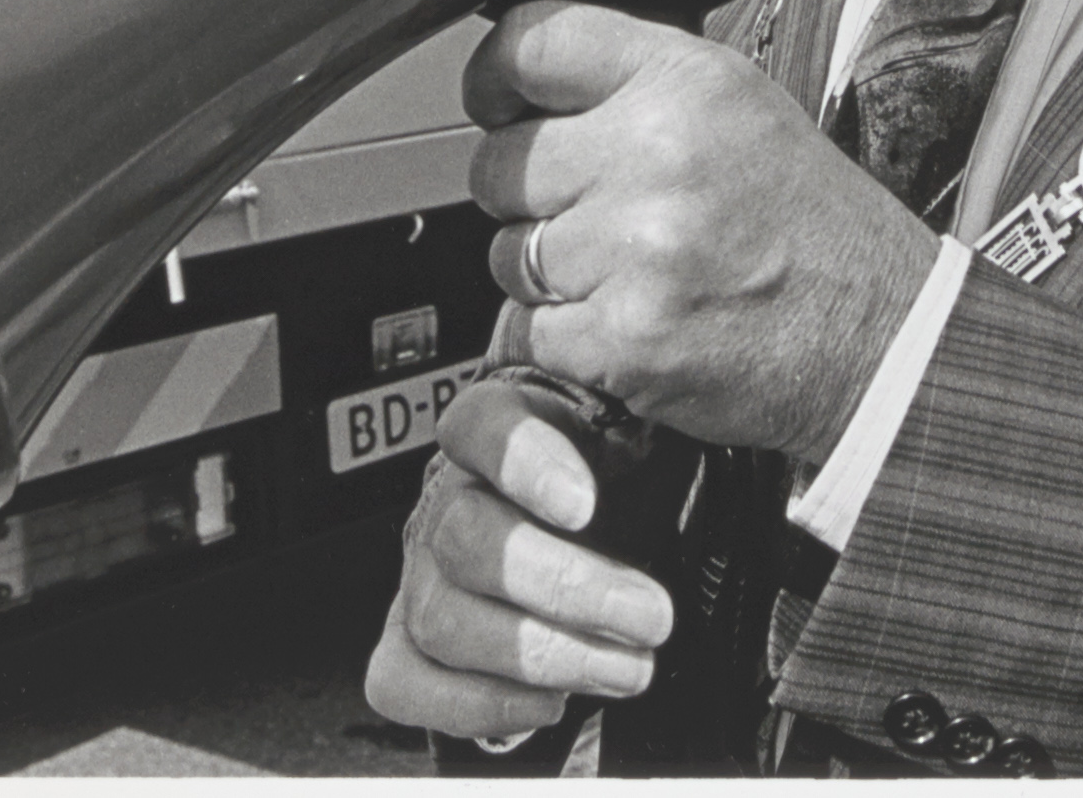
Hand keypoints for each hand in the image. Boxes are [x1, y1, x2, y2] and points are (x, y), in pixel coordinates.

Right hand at [363, 377, 674, 737]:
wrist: (595, 539)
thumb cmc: (623, 479)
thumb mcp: (646, 429)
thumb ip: (653, 398)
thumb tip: (680, 381)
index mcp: (500, 428)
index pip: (482, 425)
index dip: (526, 464)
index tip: (587, 505)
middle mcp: (448, 498)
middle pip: (468, 539)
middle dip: (568, 588)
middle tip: (654, 618)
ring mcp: (421, 575)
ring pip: (443, 618)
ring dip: (546, 655)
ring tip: (632, 668)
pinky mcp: (408, 644)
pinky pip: (402, 681)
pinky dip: (475, 703)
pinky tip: (552, 702)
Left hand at [466, 0, 939, 464]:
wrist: (885, 338)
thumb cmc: (815, 229)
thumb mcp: (744, 108)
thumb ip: (638, 83)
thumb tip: (524, 77)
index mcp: (688, 79)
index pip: (529, 44)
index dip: (495, 79)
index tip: (500, 104)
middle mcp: (658, 150)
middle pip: (499, 163)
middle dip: (532, 198)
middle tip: (601, 217)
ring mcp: (638, 248)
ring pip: (509, 254)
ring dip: (554, 277)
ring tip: (635, 275)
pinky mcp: (624, 337)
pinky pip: (533, 331)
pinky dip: (573, 341)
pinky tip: (638, 325)